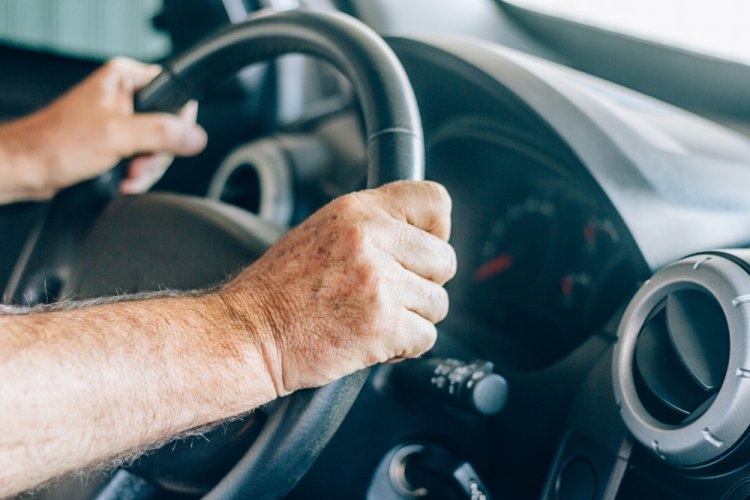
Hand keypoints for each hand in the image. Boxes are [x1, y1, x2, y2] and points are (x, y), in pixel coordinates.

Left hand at [3, 57, 206, 197]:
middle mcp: (124, 95)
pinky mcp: (116, 141)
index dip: (177, 125)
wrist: (29, 169)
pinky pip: (143, 158)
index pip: (176, 95)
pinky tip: (123, 180)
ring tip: (127, 177)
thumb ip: (160, 133)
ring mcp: (121, 120)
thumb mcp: (117, 135)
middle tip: (138, 165)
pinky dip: (137, 174)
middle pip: (170, 127)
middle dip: (156, 156)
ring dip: (146, 170)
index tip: (165, 145)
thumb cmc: (56, 144)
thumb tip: (196, 137)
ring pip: (159, 147)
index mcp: (125, 78)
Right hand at [218, 181, 456, 395]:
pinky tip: (373, 340)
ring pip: (438, 302)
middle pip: (444, 259)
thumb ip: (371, 227)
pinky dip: (406, 346)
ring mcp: (379, 282)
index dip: (436, 230)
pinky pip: (427, 336)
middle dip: (423, 283)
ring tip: (373, 318)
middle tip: (389, 294)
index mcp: (357, 211)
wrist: (248, 334)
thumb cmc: (279, 291)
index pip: (433, 201)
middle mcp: (371, 239)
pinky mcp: (383, 325)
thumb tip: (420, 235)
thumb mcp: (322, 232)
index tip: (422, 248)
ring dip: (413, 317)